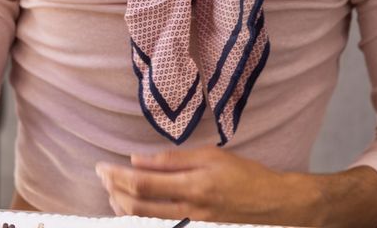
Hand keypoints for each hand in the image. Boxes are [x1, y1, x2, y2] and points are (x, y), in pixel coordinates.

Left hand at [96, 146, 321, 225]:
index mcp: (193, 186)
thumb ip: (172, 160)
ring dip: (123, 206)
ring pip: (146, 221)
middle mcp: (189, 210)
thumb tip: (137, 159)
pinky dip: (140, 218)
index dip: (117, 176)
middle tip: (101, 176)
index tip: (101, 167)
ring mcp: (192, 225)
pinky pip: (160, 226)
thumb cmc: (245, 175)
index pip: (143, 183)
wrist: (275, 205)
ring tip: (110, 192)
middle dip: (114, 190)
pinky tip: (131, 208)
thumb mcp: (211, 157)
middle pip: (138, 206)